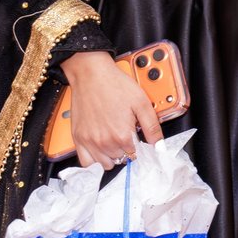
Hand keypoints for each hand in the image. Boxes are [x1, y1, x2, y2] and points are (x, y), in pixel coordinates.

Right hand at [60, 50, 160, 168]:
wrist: (91, 74)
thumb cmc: (114, 85)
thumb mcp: (142, 103)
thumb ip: (152, 127)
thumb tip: (160, 146)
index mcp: (122, 135)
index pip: (136, 154)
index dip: (139, 146)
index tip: (137, 138)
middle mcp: (105, 142)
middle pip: (122, 159)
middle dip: (127, 149)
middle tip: (125, 134)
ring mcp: (89, 141)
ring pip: (106, 163)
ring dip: (112, 156)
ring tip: (114, 140)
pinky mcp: (78, 138)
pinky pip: (86, 162)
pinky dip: (94, 160)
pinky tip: (100, 150)